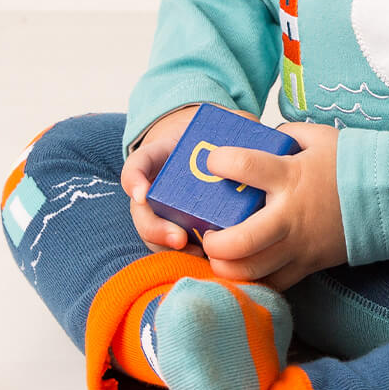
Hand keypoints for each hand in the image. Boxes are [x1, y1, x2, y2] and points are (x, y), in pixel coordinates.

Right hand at [120, 104, 261, 255]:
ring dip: (174, 253)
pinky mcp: (181, 234)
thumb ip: (232, 122)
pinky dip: (191, 262)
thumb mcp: (218, 124)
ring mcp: (164, 216)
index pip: (138, 166)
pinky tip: (213, 267)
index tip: (143, 194)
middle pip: (143, 216)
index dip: (135, 181)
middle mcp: (154, 192)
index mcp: (158, 160)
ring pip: (157, 241)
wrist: (206, 157)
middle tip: (179, 239)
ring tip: (199, 257)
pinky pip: (177, 253)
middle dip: (157, 230)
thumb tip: (253, 126)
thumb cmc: (212, 141)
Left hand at [200, 122, 346, 291]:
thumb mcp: (317, 137)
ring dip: (226, 267)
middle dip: (213, 243)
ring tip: (218, 256)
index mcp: (290, 176)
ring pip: (252, 270)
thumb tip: (260, 138)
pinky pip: (274, 284)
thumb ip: (284, 136)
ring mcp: (300, 245)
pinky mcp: (309, 265)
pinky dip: (253, 280)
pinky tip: (242, 270)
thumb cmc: (350, 163)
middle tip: (205, 234)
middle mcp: (290, 216)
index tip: (211, 162)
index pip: (245, 167)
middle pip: (240, 242)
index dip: (219, 162)